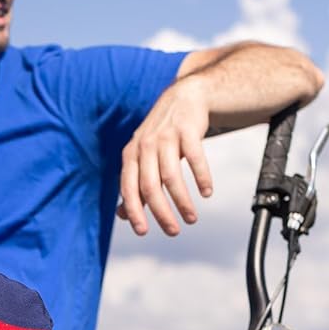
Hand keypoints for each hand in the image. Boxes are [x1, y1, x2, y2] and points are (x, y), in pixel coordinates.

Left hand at [118, 77, 213, 235]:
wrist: (184, 97)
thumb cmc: (162, 134)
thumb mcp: (142, 157)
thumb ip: (134, 185)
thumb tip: (122, 216)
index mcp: (131, 154)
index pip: (129, 188)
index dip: (135, 211)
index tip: (143, 232)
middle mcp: (145, 145)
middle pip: (150, 186)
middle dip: (161, 212)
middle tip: (174, 231)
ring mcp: (166, 136)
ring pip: (171, 176)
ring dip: (182, 201)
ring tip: (191, 217)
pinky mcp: (188, 129)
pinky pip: (195, 158)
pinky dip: (202, 177)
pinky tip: (207, 192)